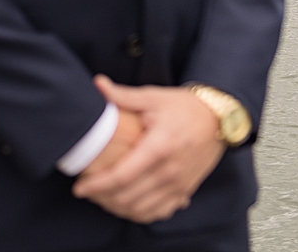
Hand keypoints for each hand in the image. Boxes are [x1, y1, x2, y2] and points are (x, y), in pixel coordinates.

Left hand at [72, 75, 224, 223]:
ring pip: (142, 210)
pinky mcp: (184, 191)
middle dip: (102, 199)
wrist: (218, 120)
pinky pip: (159, 213)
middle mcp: (169, 171)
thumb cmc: (183, 107)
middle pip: (129, 197)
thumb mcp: (152, 97)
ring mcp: (179, 184)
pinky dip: (139, 214)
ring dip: (118, 209)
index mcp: (159, 147)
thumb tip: (98, 84)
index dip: (98, 185)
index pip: (123, 176)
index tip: (79, 188)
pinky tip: (125, 205)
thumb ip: (123, 95)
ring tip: (100, 199)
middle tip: (86, 192)